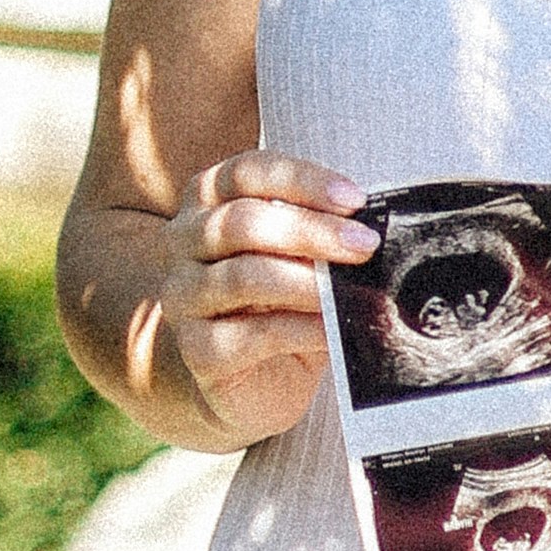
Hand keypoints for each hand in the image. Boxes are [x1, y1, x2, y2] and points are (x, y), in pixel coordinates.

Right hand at [157, 151, 374, 445]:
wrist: (255, 378)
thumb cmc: (282, 299)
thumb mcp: (299, 254)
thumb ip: (319, 232)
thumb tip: (367, 226)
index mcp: (207, 199)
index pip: (247, 172)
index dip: (301, 180)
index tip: (354, 199)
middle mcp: (182, 241)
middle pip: (242, 222)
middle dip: (311, 231)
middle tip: (364, 245)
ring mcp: (182, 296)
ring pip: (243, 277)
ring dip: (307, 282)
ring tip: (350, 290)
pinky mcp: (196, 350)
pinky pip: (252, 334)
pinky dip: (300, 330)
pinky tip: (333, 331)